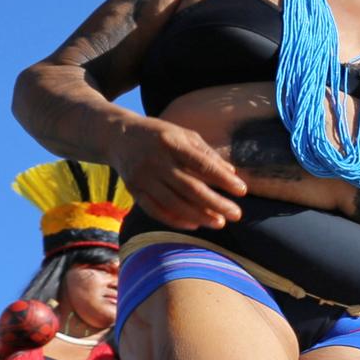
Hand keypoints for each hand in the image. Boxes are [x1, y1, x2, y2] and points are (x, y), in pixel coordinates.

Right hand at [113, 115, 245, 230]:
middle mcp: (156, 161)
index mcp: (171, 143)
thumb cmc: (160, 135)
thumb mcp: (184, 135)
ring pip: (173, 203)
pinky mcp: (134, 189)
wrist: (117, 135)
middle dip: (216, 203)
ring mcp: (142, 177)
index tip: (242, 191)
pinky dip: (175, 220)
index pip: (201, 164)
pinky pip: (155, 210)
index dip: (222, 179)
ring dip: (199, 216)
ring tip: (220, 223)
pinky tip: (195, 224)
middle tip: (236, 215)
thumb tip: (232, 173)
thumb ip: (207, 153)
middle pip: (190, 188)